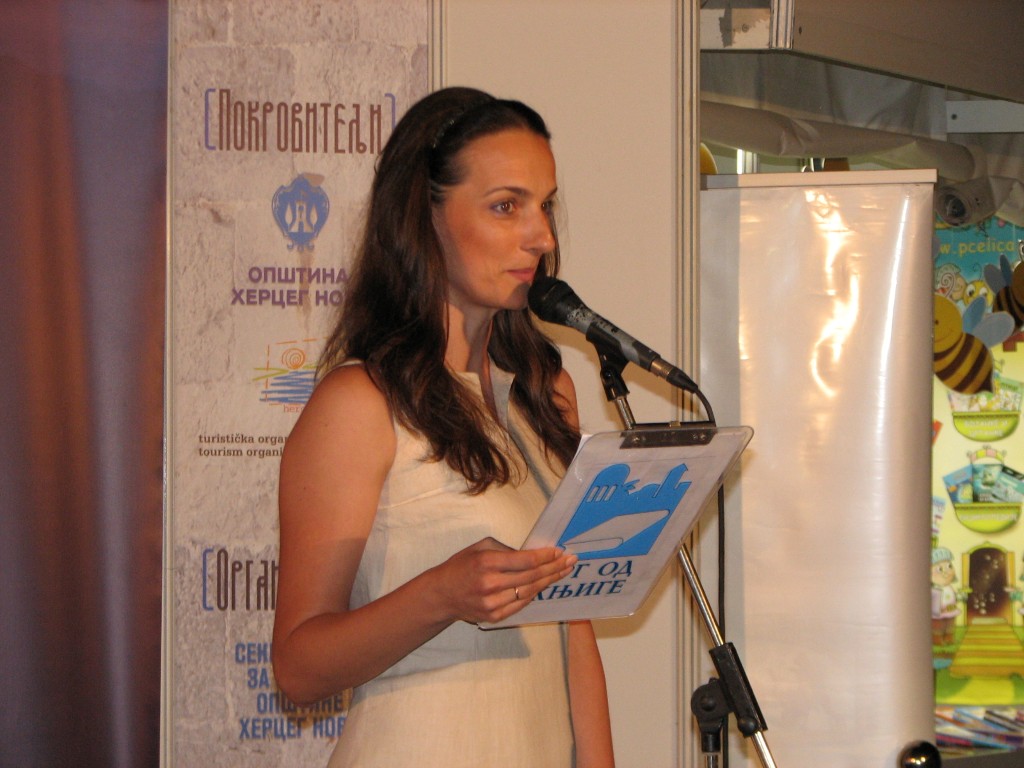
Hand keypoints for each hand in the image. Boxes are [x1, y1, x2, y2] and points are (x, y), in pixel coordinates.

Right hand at [430, 537, 576, 624]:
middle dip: (554, 567)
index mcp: (487, 562)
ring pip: (529, 592)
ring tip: (563, 572)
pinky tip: (544, 585)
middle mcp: (490, 584)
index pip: (525, 560)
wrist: (441, 594)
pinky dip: (534, 594)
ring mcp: (492, 603)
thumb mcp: (479, 548)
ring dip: (549, 581)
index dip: (546, 556)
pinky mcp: (493, 617)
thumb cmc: (461, 566)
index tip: (559, 551)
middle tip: (570, 560)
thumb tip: (532, 554)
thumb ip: (505, 550)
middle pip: (532, 576)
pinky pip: (521, 605)